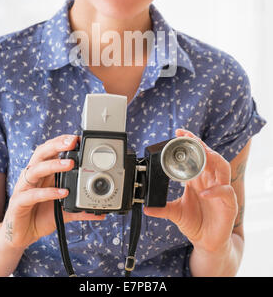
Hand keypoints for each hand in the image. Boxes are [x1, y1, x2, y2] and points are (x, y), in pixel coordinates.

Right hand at [1, 135, 104, 249]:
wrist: (21, 236)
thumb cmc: (40, 217)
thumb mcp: (63, 211)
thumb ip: (80, 209)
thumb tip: (101, 212)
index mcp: (42, 174)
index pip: (49, 150)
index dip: (61, 142)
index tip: (77, 138)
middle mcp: (32, 177)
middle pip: (41, 153)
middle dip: (56, 145)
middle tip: (72, 142)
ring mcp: (23, 189)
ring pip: (35, 170)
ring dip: (53, 164)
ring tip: (70, 163)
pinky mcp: (18, 204)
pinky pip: (31, 195)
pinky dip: (48, 193)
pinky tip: (62, 193)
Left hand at [144, 129, 237, 252]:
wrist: (207, 242)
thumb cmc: (195, 223)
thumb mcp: (175, 213)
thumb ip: (162, 208)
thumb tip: (146, 207)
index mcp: (198, 178)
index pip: (197, 154)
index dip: (190, 142)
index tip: (178, 133)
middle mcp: (211, 180)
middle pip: (210, 155)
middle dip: (200, 144)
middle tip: (188, 137)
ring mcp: (220, 190)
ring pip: (223, 167)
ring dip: (213, 158)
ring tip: (202, 154)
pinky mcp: (229, 203)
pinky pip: (225, 191)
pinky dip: (215, 190)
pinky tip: (203, 193)